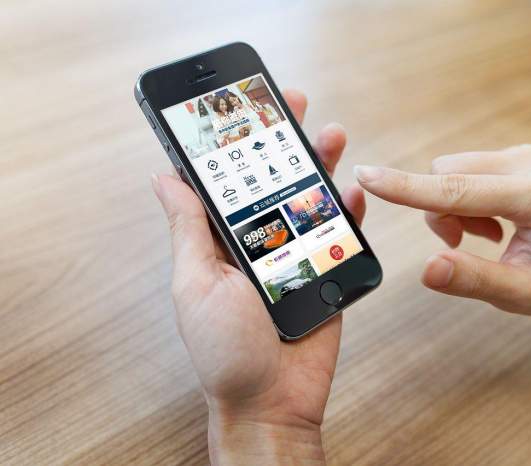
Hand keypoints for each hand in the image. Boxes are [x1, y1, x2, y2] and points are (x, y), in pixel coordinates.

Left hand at [152, 89, 365, 463]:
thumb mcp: (197, 284)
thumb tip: (164, 177)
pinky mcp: (326, 273)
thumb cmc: (225, 351)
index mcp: (223, 240)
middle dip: (285, 140)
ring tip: (330, 135)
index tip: (245, 105)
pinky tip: (353, 194)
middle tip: (294, 103)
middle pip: (275, 181)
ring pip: (310, 201)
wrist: (272, 402)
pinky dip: (349, 214)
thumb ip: (190, 229)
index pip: (229, 180)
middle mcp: (260, 241)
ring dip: (321, 165)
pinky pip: (340, 236)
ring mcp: (296, 256)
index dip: (237, 141)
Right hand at [355, 145, 530, 314]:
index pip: (457, 191)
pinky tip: (493, 220)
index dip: (407, 188)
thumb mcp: (518, 294)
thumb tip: (427, 269)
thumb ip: (472, 280)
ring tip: (486, 235)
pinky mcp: (517, 154)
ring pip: (450, 172)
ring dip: (453, 208)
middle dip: (441, 214)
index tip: (366, 175)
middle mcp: (530, 164)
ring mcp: (525, 154)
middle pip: (447, 177)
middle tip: (466, 244)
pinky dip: (464, 199)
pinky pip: (463, 169)